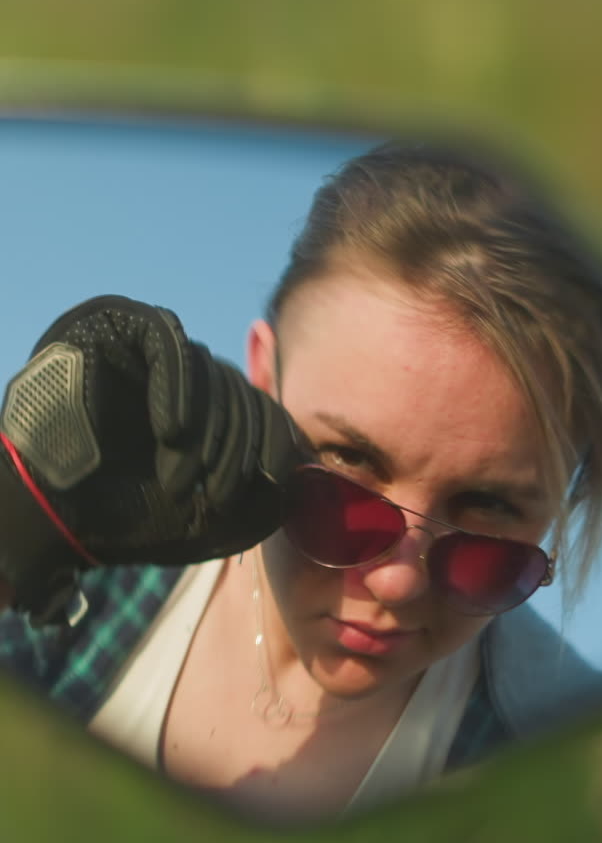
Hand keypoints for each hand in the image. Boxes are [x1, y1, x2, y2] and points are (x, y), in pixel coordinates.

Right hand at [0, 295, 301, 620]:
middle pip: (240, 390)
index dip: (274, 440)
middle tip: (215, 496)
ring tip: (181, 480)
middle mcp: (177, 369)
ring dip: (206, 433)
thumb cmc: (129, 518)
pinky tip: (172, 431)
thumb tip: (304, 463)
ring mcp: (144, 342)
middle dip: (237, 448)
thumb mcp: (216, 517)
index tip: (276, 478)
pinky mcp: (112, 323)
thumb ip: (265, 494)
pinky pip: (167, 341)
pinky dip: (178, 386)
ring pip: (209, 369)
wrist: (55, 519)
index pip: (259, 406)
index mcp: (203, 406)